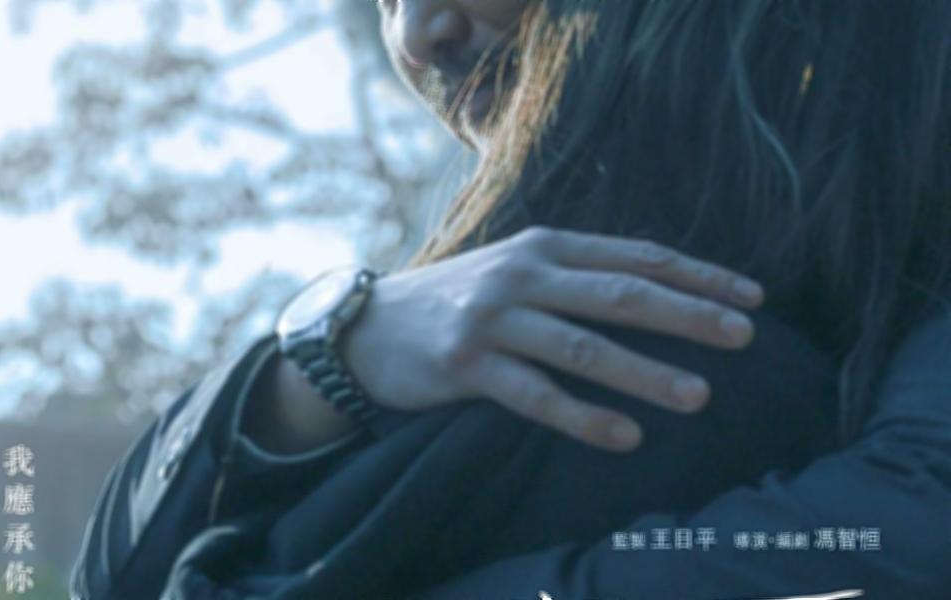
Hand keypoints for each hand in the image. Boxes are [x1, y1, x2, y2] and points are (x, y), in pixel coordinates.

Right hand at [339, 226, 763, 452]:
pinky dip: (583, 417)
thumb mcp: (515, 270)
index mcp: (544, 246)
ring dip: (644, 372)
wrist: (369, 326)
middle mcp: (522, 274)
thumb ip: (573, 274)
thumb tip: (653, 289)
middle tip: (745, 338)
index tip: (750, 297)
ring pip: (582, 346)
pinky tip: (625, 437)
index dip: (696, 275)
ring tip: (699, 397)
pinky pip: (535, 395)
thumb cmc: (457, 301)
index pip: (635, 256)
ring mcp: (493, 319)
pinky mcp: (466, 364)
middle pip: (619, 294)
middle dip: (687, 315)